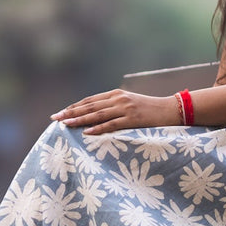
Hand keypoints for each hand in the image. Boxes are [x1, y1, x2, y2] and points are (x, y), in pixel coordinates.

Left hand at [51, 89, 180, 134]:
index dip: (74, 106)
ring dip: (80, 120)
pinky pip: (112, 124)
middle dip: (71, 112)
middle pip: (90, 106)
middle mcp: (118, 99)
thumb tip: (96, 116)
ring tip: (66, 124)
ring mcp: (125, 108)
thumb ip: (114, 106)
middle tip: (55, 118)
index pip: (90, 100)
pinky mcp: (132, 119)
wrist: (171, 110)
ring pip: (97, 114)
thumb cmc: (149, 110)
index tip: (60, 113)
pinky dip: (98, 128)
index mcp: (116, 94)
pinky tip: (87, 131)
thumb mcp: (130, 104)